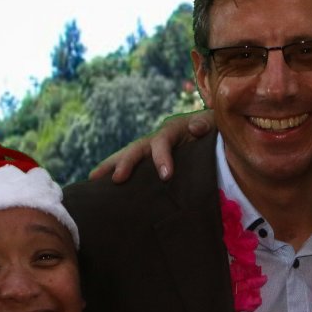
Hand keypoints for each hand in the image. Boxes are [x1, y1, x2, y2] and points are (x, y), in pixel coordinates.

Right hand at [89, 111, 213, 181]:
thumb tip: (194, 128)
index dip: (162, 157)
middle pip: (137, 148)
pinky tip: (103, 188)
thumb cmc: (218, 131)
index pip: (163, 141)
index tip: (166, 176)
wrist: (217, 135)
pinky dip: (117, 174)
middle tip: (116, 179)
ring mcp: (152, 150)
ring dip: (111, 167)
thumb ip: (207, 124)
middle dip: (125, 163)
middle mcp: (159, 139)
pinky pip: (133, 168)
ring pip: (129, 156)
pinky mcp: (151, 163)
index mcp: (175, 129)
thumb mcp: (216, 124)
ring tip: (93, 180)